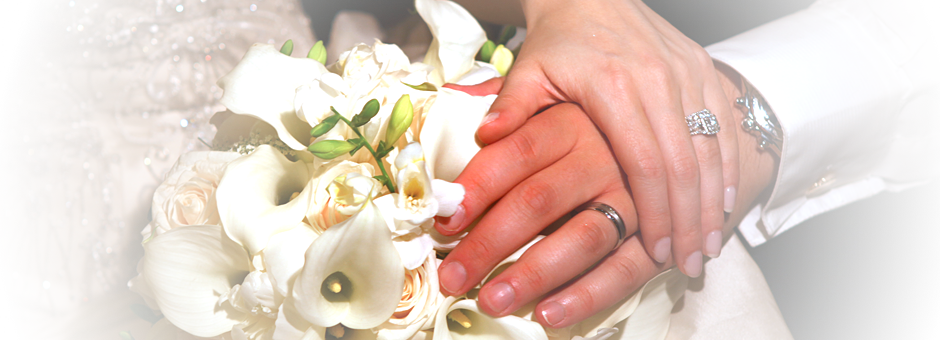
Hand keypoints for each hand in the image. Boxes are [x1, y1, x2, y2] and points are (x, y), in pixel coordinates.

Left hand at [460, 0, 740, 275]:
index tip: (659, 251)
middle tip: (691, 262)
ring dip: (713, 201)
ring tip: (709, 246)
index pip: (645, 161)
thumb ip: (510, 106)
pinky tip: (725, 203)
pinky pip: (722, 127)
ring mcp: (685, 75)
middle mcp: (659, 80)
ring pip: (709, 149)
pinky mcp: (700, 71)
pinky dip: (726, 169)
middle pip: (684, 164)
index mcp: (615, 85)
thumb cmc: (559, 38)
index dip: (656, 211)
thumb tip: (486, 140)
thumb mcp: (528, 68)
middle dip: (691, 219)